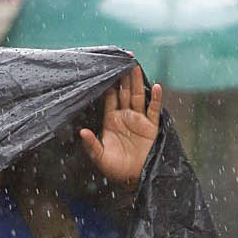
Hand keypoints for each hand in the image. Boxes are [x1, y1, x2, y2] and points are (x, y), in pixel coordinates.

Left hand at [78, 65, 162, 187]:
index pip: (110, 98)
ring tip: (135, 66)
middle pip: (124, 92)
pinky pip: (154, 109)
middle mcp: (125, 117)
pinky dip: (155, 98)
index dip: (109, 84)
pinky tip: (155, 86)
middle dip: (123, 77)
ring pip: (138, 96)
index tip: (107, 68)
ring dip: (136, 81)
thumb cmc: (116, 169)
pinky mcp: (151, 126)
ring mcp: (139, 120)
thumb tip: (82, 132)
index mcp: (111, 121)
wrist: (135, 178)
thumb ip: (92, 144)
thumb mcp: (100, 157)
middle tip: (122, 59)